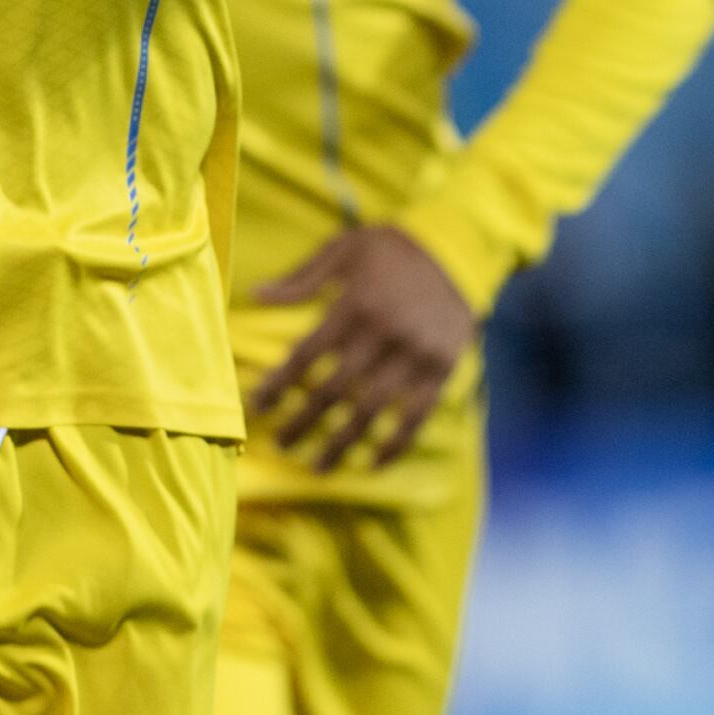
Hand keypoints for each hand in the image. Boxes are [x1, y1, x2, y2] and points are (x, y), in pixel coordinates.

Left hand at [246, 227, 476, 474]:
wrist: (458, 250)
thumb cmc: (393, 248)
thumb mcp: (343, 249)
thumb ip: (301, 278)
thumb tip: (256, 293)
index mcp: (355, 305)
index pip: (307, 354)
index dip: (280, 383)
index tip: (258, 405)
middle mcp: (383, 335)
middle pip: (334, 389)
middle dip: (303, 421)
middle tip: (282, 444)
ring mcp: (415, 356)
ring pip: (371, 410)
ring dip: (341, 442)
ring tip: (317, 465)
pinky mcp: (441, 370)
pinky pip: (416, 417)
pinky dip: (394, 443)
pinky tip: (373, 463)